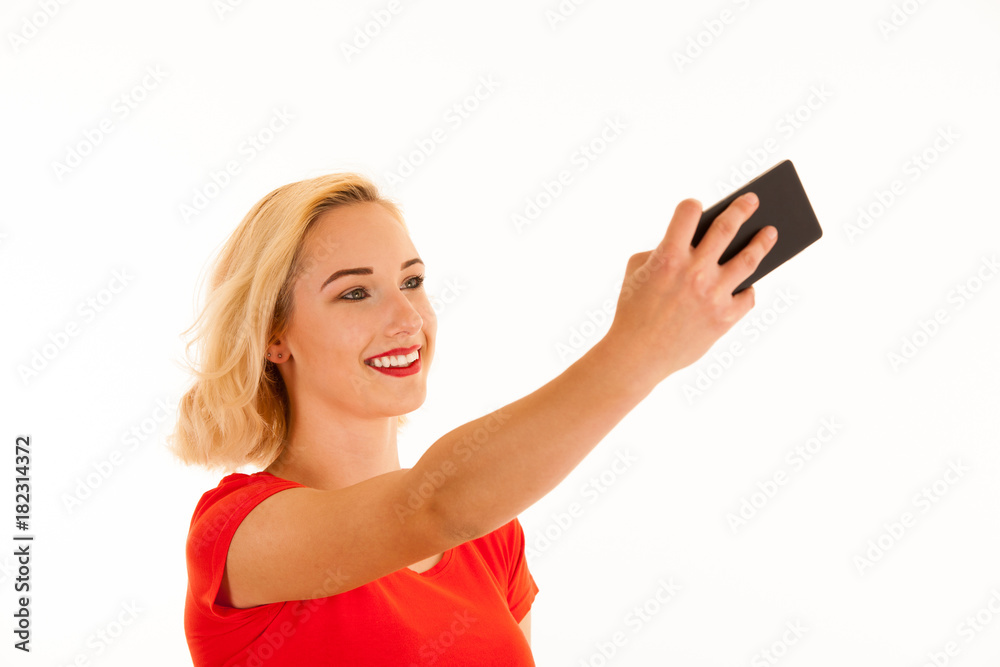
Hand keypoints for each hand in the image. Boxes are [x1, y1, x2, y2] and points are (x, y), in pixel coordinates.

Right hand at [604, 193, 777, 385]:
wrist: (636, 355)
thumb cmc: (633, 310)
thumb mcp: (636, 272)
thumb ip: (662, 251)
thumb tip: (696, 244)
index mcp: (668, 256)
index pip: (688, 212)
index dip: (691, 206)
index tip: (698, 206)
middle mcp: (695, 272)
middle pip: (727, 228)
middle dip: (742, 209)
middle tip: (753, 200)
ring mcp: (713, 295)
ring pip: (748, 259)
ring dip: (762, 242)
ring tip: (770, 233)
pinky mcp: (725, 318)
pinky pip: (747, 297)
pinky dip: (747, 289)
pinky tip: (748, 283)